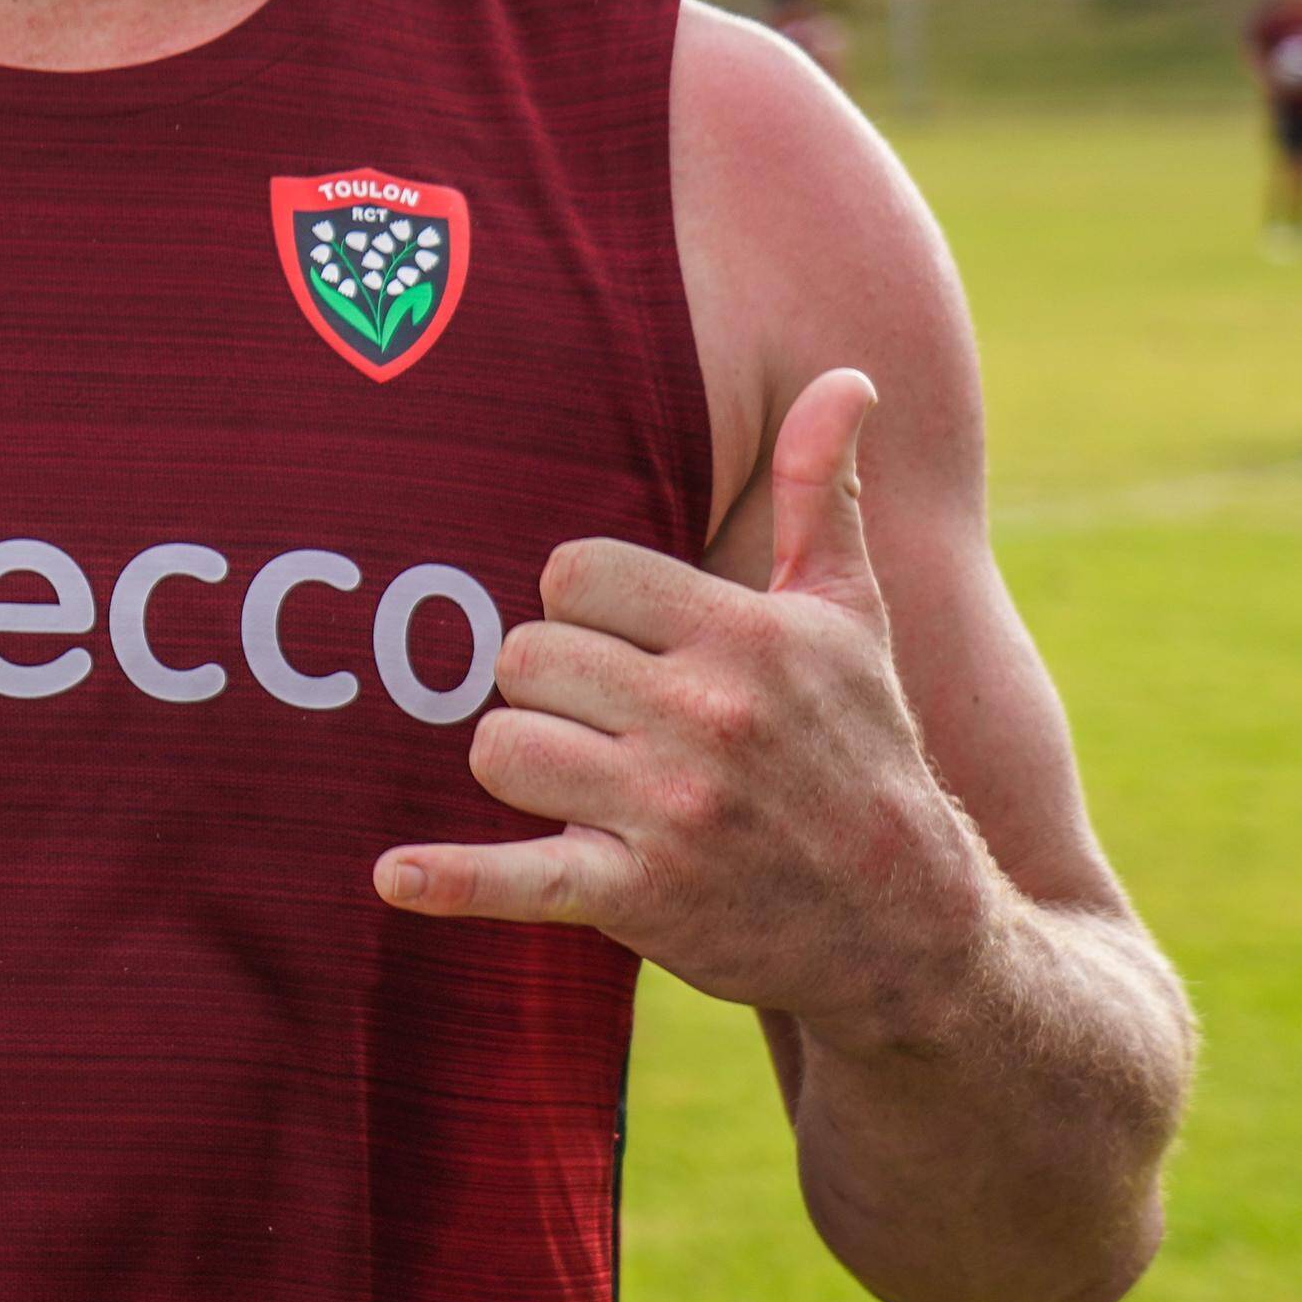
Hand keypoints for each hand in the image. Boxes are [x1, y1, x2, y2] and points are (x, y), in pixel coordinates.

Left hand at [374, 370, 993, 1042]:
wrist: (909, 923)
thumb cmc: (865, 750)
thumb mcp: (854, 619)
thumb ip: (825, 495)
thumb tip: (845, 378)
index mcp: (745, 635)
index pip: (573, 574)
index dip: (575, 607)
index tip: (614, 642)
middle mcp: (707, 716)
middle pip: (524, 657)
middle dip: (545, 687)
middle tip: (603, 721)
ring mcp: (671, 809)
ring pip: (501, 746)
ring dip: (522, 763)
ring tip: (583, 781)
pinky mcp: (641, 896)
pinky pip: (520, 876)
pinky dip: (452, 881)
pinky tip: (392, 876)